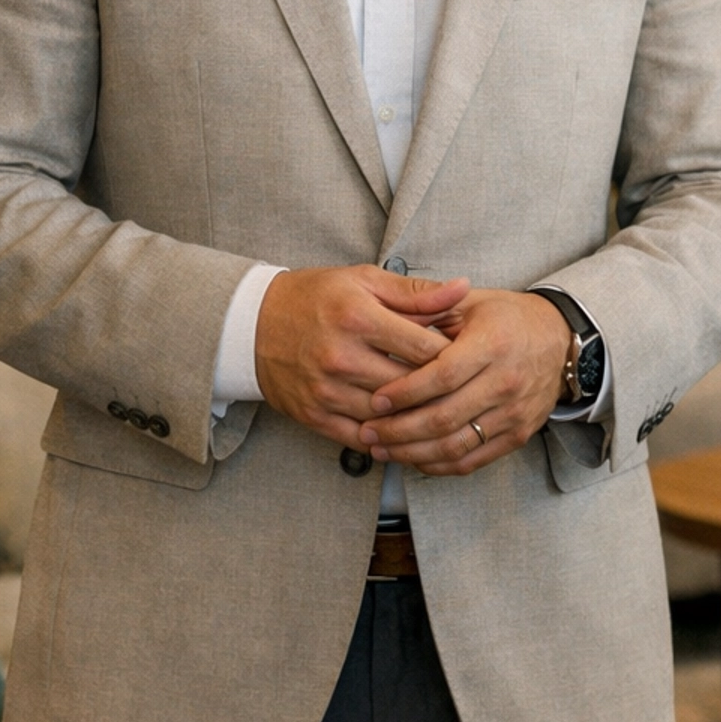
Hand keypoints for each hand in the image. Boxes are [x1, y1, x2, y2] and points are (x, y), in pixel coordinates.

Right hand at [253, 265, 470, 451]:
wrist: (253, 325)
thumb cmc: (316, 298)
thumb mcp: (364, 281)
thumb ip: (415, 292)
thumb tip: (463, 289)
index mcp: (358, 318)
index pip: (425, 348)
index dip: (454, 356)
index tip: (467, 358)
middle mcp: (341, 357)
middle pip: (411, 386)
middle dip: (441, 390)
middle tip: (463, 390)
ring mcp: (326, 390)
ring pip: (390, 418)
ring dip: (417, 418)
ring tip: (441, 412)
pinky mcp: (314, 415)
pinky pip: (362, 439)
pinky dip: (388, 440)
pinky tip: (406, 432)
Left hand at [355, 289, 569, 474]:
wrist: (559, 339)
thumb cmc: (508, 318)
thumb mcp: (471, 301)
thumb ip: (430, 310)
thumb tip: (387, 322)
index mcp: (493, 344)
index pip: (442, 377)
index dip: (405, 393)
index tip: (376, 400)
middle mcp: (506, 382)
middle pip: (444, 417)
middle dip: (399, 430)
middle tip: (369, 431)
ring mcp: (514, 413)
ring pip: (455, 445)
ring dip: (412, 453)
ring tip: (382, 449)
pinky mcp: (518, 435)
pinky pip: (472, 460)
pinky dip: (438, 464)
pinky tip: (413, 458)